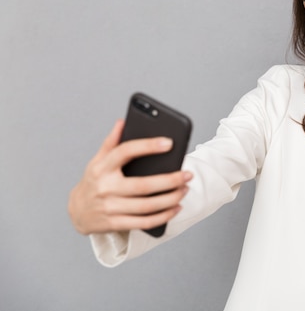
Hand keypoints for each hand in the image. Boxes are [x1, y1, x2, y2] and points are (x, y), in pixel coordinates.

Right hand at [67, 120, 192, 234]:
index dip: (148, 146)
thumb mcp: (97, 160)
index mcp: (102, 167)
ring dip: (171, 199)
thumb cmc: (94, 181)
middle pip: (144, 185)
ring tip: (185, 189)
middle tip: (188, 174)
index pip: (126, 151)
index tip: (169, 142)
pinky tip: (176, 207)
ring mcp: (110, 208)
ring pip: (147, 206)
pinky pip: (144, 222)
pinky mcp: (115, 224)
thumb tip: (123, 121)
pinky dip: (164, 216)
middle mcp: (105, 188)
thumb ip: (111, 142)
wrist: (76, 212)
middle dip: (170, 180)